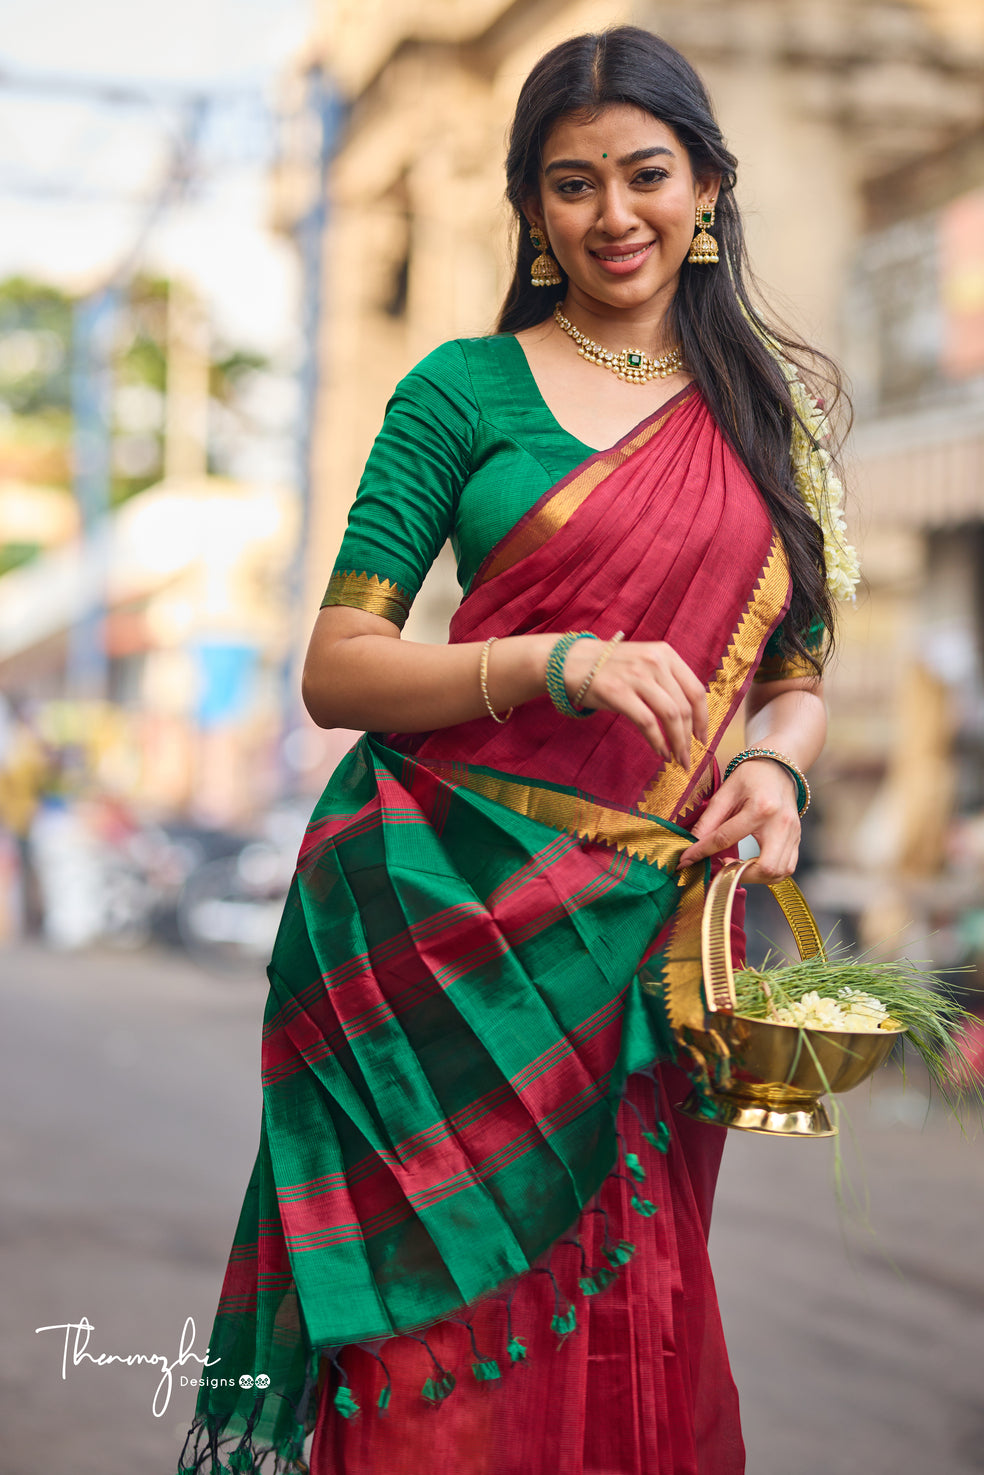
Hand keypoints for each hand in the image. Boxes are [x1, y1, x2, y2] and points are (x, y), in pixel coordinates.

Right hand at [562, 638, 707, 767]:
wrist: (570, 662)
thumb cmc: (609, 668)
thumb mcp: (644, 663)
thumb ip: (666, 681)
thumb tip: (688, 717)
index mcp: (666, 654)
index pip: (696, 690)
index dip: (703, 719)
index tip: (702, 739)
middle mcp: (654, 662)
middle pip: (684, 707)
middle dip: (689, 738)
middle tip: (688, 758)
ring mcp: (636, 676)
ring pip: (670, 715)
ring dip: (677, 743)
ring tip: (676, 759)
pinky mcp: (618, 692)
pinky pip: (647, 722)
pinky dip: (657, 741)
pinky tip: (660, 752)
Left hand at [676, 757, 800, 881]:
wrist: (778, 767)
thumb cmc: (751, 777)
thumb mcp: (725, 792)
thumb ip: (709, 820)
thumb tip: (692, 843)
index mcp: (761, 808)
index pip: (726, 839)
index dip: (702, 852)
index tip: (686, 861)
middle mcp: (781, 824)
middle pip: (765, 867)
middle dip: (740, 875)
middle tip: (722, 868)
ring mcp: (793, 833)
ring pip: (778, 872)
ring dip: (754, 877)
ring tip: (735, 866)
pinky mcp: (797, 839)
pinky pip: (787, 868)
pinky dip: (768, 873)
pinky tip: (751, 865)